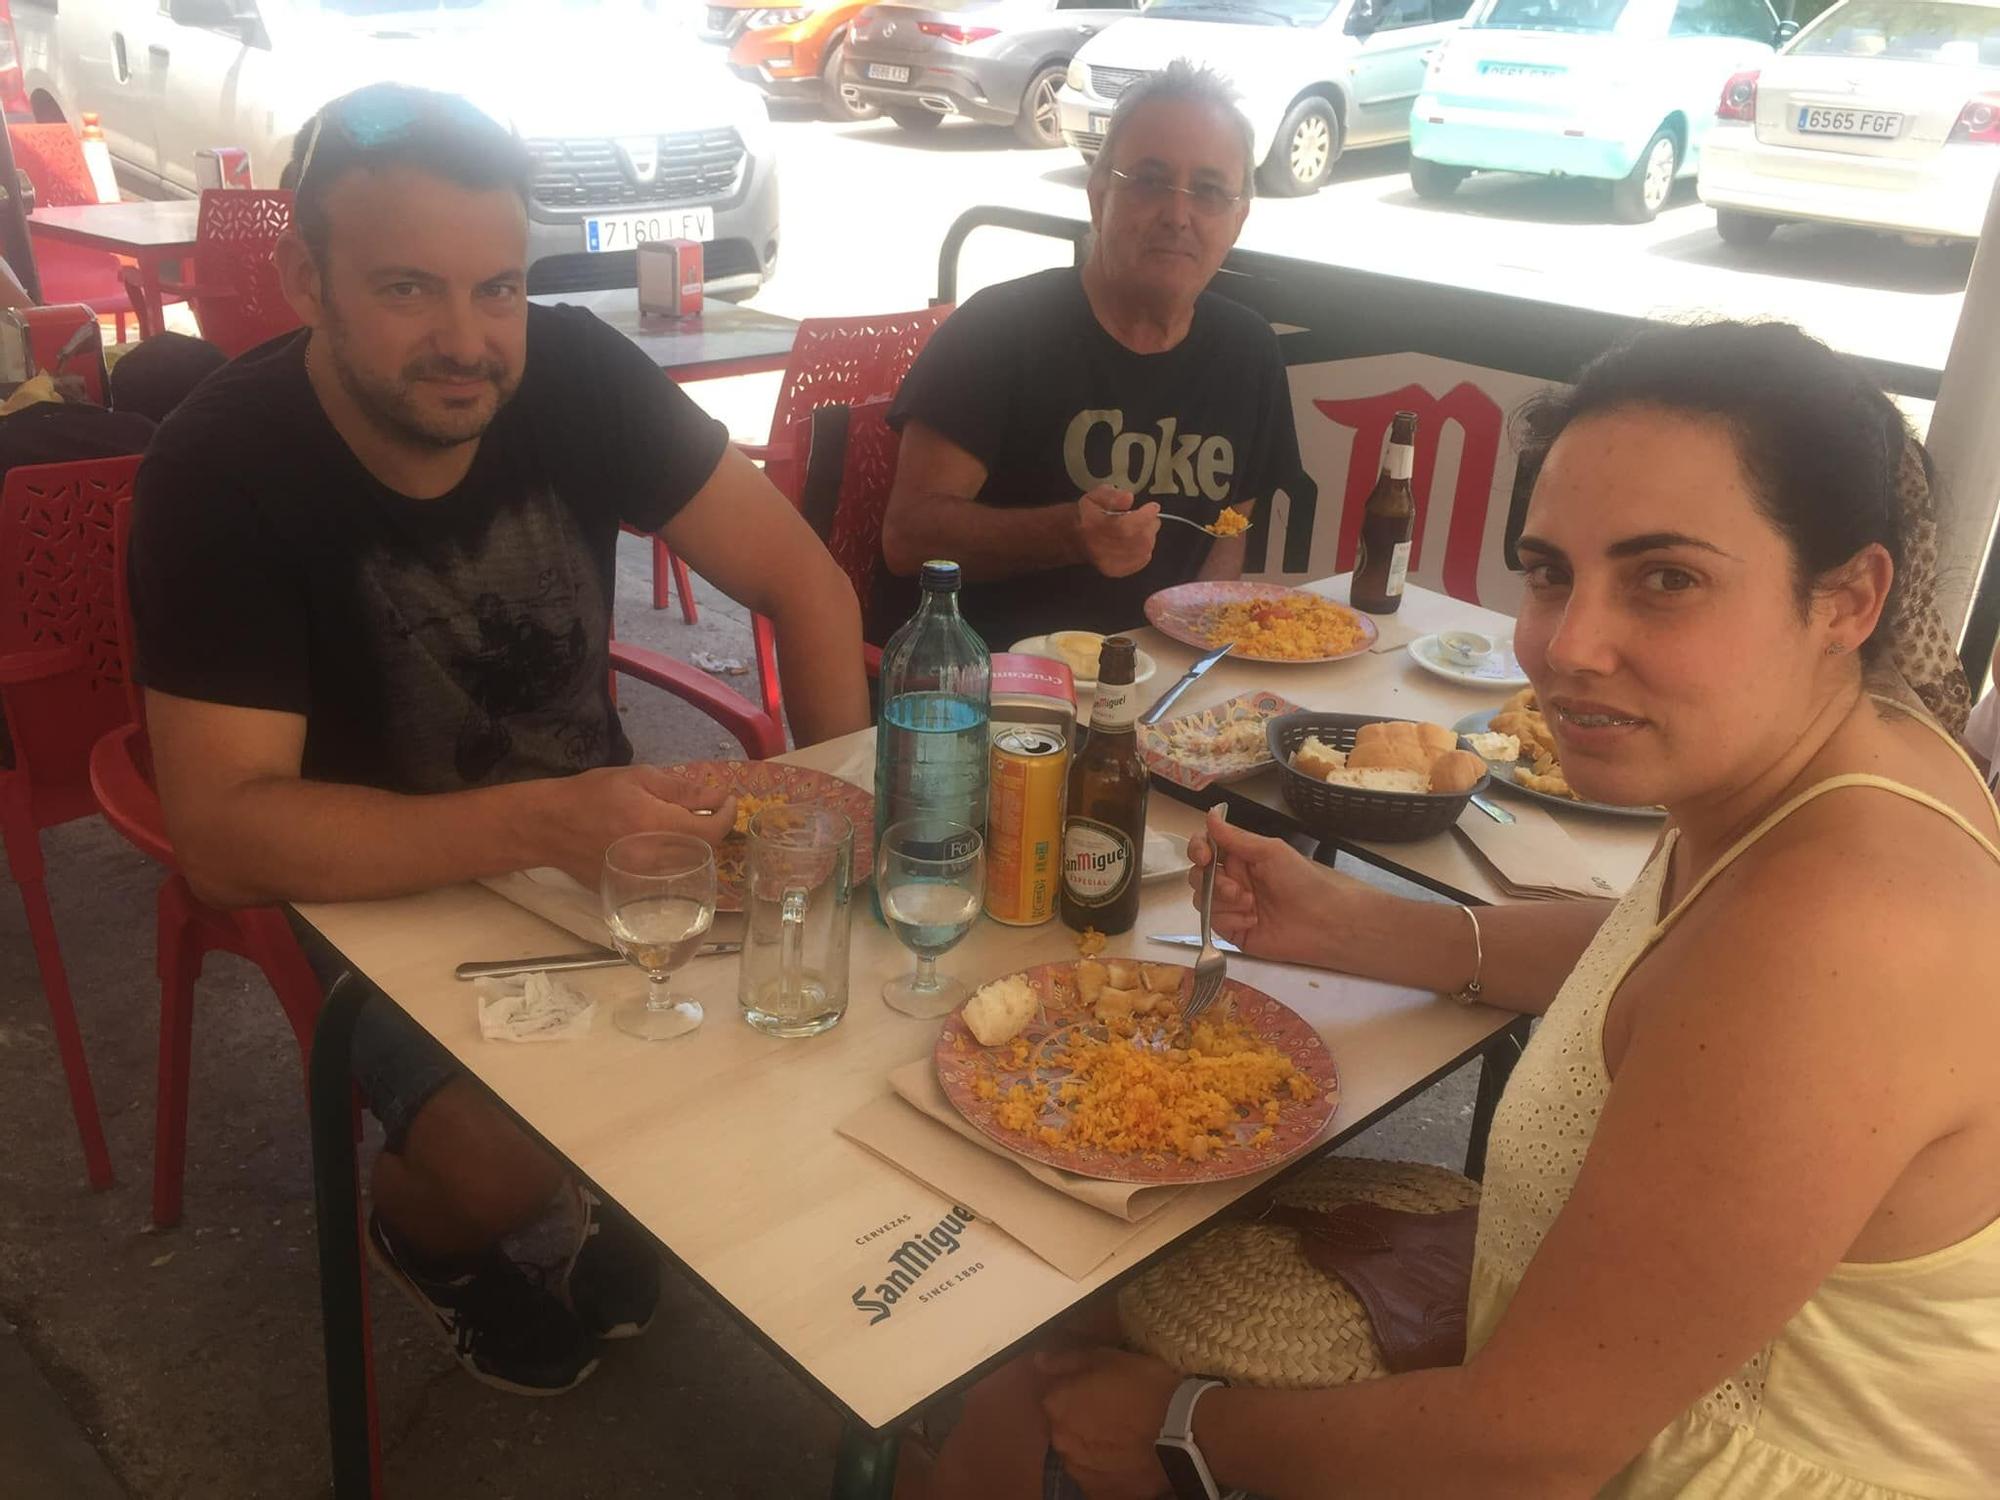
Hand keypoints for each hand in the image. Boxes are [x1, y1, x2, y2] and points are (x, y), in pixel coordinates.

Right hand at [537, 765, 736, 886]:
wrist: (549, 825)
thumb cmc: (593, 794)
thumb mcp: (639, 778)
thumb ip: (683, 789)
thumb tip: (719, 796)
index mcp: (658, 825)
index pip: (713, 830)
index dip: (727, 815)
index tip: (727, 801)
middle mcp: (655, 858)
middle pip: (704, 850)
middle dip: (710, 828)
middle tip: (702, 809)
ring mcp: (643, 879)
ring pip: (687, 866)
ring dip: (694, 846)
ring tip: (679, 825)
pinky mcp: (631, 890)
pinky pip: (666, 878)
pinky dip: (672, 860)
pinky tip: (659, 843)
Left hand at [1038, 1347, 1179, 1499]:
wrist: (1182, 1431)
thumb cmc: (1144, 1386)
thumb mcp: (1108, 1358)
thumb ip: (1068, 1360)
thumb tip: (1039, 1361)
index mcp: (1058, 1405)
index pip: (1056, 1394)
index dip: (1078, 1389)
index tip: (1100, 1389)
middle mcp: (1061, 1441)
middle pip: (1065, 1426)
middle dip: (1081, 1419)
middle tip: (1114, 1413)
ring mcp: (1079, 1471)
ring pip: (1079, 1454)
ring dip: (1092, 1446)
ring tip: (1123, 1438)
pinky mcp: (1099, 1493)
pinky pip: (1096, 1478)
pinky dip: (1105, 1470)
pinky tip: (1126, 1458)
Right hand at [1077, 487, 1160, 578]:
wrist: (1074, 538)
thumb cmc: (1088, 515)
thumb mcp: (1095, 496)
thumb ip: (1111, 495)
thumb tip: (1128, 498)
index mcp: (1094, 527)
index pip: (1124, 526)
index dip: (1144, 517)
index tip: (1153, 507)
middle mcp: (1100, 548)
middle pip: (1136, 540)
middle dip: (1150, 526)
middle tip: (1152, 517)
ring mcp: (1108, 562)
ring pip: (1141, 552)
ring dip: (1150, 537)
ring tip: (1147, 528)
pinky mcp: (1114, 571)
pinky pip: (1139, 563)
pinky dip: (1146, 551)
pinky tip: (1143, 543)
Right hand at [1188, 807, 1376, 967]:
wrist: (1322, 921)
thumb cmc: (1303, 882)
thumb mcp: (1270, 852)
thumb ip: (1236, 837)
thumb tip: (1210, 816)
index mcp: (1241, 857)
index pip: (1206, 847)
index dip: (1198, 849)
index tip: (1204, 856)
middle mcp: (1233, 879)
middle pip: (1198, 875)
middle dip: (1212, 881)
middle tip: (1236, 890)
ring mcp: (1231, 905)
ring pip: (1202, 899)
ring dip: (1224, 901)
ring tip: (1251, 906)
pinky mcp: (1233, 929)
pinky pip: (1213, 921)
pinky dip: (1231, 919)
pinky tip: (1252, 920)